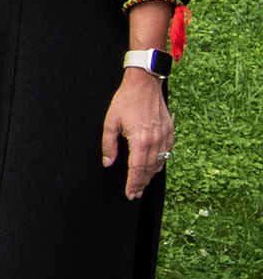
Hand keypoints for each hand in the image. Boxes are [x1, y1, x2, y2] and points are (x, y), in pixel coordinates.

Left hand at [105, 69, 173, 199]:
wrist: (145, 84)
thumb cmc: (125, 100)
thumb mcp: (110, 122)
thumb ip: (109, 144)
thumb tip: (107, 162)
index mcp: (140, 140)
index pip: (137, 168)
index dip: (133, 183)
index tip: (130, 194)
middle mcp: (156, 141)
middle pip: (149, 169)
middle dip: (141, 183)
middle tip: (135, 194)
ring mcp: (165, 136)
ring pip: (160, 163)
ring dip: (150, 175)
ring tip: (142, 184)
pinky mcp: (170, 132)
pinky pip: (166, 153)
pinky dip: (160, 163)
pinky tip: (154, 167)